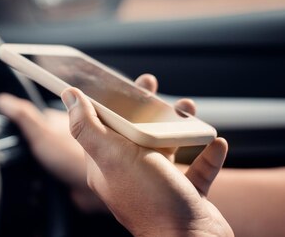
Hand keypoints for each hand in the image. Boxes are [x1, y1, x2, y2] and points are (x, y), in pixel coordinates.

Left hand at [60, 87, 232, 236]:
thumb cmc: (151, 200)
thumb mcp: (112, 155)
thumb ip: (87, 126)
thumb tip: (69, 96)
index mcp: (106, 165)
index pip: (101, 126)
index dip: (108, 102)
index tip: (118, 83)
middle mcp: (130, 175)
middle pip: (134, 132)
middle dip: (143, 108)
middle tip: (152, 88)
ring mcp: (158, 186)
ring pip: (166, 147)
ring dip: (178, 126)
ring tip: (188, 110)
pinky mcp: (185, 196)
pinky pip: (196, 169)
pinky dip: (206, 153)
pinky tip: (215, 142)